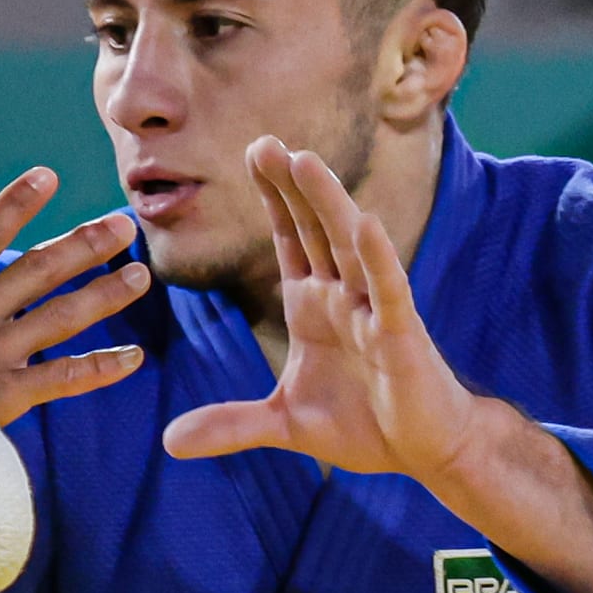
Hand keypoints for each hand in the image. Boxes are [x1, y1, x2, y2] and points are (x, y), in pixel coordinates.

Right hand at [0, 167, 151, 426]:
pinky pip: (62, 378)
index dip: (15, 204)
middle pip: (37, 269)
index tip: (46, 176)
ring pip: (61, 316)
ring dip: (104, 293)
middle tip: (121, 222)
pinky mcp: (3, 395)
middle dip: (82, 243)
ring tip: (140, 275)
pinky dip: (99, 369)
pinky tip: (133, 359)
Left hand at [162, 137, 486, 477]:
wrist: (423, 451)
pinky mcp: (401, 333)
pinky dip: (378, 257)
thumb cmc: (363, 424)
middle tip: (263, 142)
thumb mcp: (284, 425)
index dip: (273, 197)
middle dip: (291, 186)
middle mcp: (342, 297)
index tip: (251, 152)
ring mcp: (372, 310)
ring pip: (348, 246)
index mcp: (314, 305)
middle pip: (315, 229)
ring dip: (327, 204)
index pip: (290, 239)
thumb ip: (230, 424)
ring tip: (304, 160)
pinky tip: (367, 224)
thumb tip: (168, 441)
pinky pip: (388, 290)